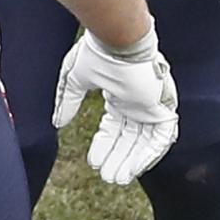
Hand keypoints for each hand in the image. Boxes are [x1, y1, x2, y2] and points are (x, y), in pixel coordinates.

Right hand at [51, 29, 179, 183]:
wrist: (120, 41)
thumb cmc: (99, 53)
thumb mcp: (75, 80)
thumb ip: (68, 101)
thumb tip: (58, 123)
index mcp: (120, 95)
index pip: (113, 127)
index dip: (104, 145)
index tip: (94, 162)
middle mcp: (137, 103)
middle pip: (129, 138)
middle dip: (118, 158)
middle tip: (108, 177)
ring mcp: (151, 106)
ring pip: (144, 142)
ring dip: (132, 161)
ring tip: (118, 178)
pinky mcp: (162, 108)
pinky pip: (161, 138)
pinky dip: (149, 154)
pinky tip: (136, 169)